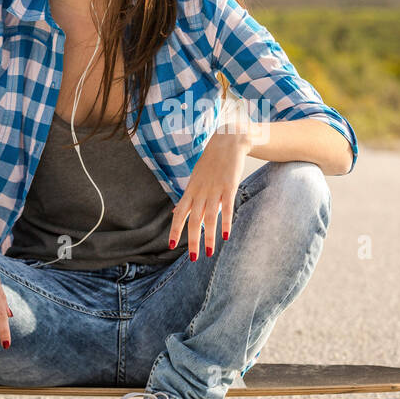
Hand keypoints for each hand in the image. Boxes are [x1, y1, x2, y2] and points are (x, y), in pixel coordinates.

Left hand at [170, 131, 252, 259]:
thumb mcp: (195, 179)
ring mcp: (215, 189)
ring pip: (210, 217)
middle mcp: (200, 192)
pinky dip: (226, 222)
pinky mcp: (229, 186)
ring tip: (209, 253)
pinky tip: (226, 236)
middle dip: (192, 240)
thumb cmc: (211, 162)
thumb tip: (175, 211)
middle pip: (194, 219)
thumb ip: (187, 198)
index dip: (174, 229)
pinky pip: (226, 207)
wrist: (228, 140)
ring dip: (208, 236)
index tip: (170, 246)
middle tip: (192, 258)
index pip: (179, 213)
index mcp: (191, 190)